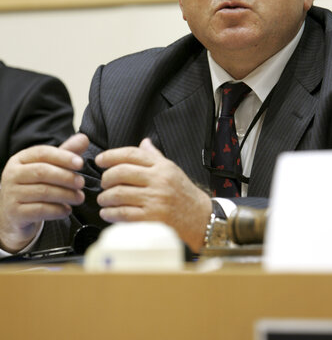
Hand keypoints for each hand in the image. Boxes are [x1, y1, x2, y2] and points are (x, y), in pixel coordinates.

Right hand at [0, 133, 88, 252]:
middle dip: (66, 177)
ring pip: (43, 192)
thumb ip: (66, 153)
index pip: (42, 153)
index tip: (80, 163)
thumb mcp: (49, 167)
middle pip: (42, 171)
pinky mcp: (15, 213)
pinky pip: (40, 210)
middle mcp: (12, 174)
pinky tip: (67, 210)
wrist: (15, 216)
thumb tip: (84, 138)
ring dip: (66, 195)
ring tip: (79, 198)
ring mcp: (11, 194)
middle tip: (82, 183)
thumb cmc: (35, 186)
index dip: (63, 157)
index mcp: (20, 159)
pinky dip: (57, 210)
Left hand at [96, 138, 211, 251]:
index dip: (111, 155)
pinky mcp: (152, 218)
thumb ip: (155, 157)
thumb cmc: (184, 194)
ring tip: (103, 199)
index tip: (100, 160)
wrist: (201, 218)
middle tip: (103, 183)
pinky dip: (111, 213)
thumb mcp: (172, 170)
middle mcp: (158, 180)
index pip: (131, 154)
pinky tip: (107, 213)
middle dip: (106, 178)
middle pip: (121, 172)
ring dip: (105, 197)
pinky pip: (124, 214)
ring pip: (119, 194)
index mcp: (162, 166)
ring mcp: (155, 199)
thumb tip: (143, 142)